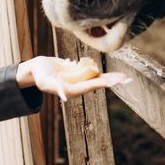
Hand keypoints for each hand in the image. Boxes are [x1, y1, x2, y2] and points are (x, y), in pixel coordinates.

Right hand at [16, 56, 130, 101]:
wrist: (38, 69)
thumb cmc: (40, 75)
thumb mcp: (46, 81)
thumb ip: (55, 88)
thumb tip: (64, 95)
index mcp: (72, 90)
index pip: (88, 86)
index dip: (98, 84)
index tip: (109, 83)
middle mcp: (78, 86)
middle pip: (97, 84)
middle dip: (111, 82)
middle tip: (125, 80)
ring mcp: (79, 80)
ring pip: (98, 79)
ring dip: (111, 78)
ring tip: (125, 78)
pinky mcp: (80, 74)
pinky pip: (95, 73)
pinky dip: (104, 74)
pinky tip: (114, 75)